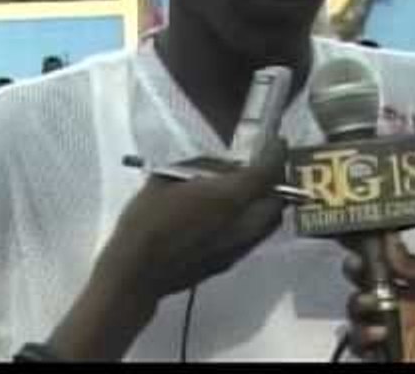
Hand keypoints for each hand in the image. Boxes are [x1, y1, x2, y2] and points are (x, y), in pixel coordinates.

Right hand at [98, 137, 288, 308]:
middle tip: (265, 166)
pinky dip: (254, 220)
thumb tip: (218, 167)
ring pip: (269, 222)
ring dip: (268, 203)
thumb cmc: (146, 220)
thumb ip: (199, 168)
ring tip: (250, 189)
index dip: (276, 154)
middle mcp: (242, 223)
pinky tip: (232, 214)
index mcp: (228, 198)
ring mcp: (238, 247)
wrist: (136, 272)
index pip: (267, 173)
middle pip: (278, 200)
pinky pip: (255, 237)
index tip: (277, 142)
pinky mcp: (230, 262)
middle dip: (277, 181)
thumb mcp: (167, 178)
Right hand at [342, 234, 414, 361]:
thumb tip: (387, 242)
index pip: (380, 265)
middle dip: (357, 277)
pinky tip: (378, 331)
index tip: (354, 242)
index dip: (366, 254)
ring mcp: (398, 330)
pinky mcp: (397, 354)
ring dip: (358, 307)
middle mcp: (403, 305)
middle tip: (361, 271)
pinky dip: (363, 337)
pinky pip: (366, 347)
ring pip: (359, 317)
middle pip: (364, 288)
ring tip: (371, 306)